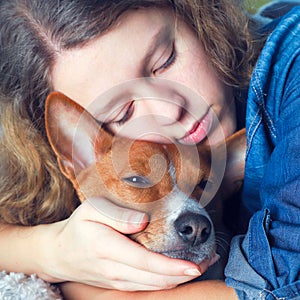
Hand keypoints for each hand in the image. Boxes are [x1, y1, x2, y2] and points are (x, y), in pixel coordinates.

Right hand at [38, 198, 206, 290]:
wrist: (61, 254)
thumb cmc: (79, 227)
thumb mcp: (91, 210)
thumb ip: (116, 214)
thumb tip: (142, 221)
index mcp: (107, 248)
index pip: (146, 263)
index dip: (172, 267)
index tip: (194, 264)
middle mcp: (115, 271)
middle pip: (157, 280)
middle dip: (186, 273)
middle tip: (209, 258)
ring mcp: (118, 282)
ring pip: (155, 288)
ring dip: (180, 279)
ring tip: (202, 263)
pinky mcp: (120, 285)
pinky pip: (149, 288)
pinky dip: (168, 281)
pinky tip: (180, 271)